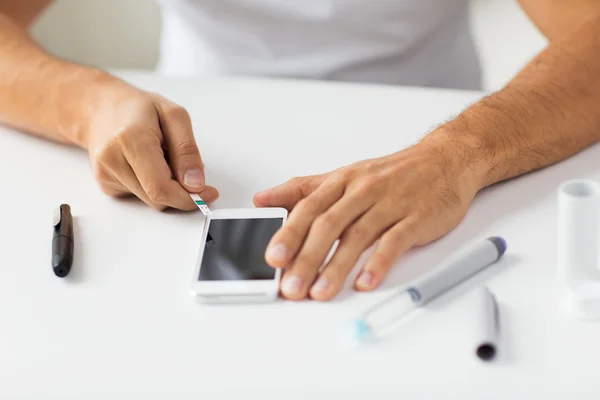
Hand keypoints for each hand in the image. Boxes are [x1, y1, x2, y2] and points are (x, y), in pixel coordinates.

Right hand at [85, 80, 217, 209]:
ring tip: (160, 156)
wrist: (101, 108)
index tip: (208, 194)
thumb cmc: (138, 108)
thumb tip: (195, 184)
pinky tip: (146, 163)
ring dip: (166, 185)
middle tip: (186, 167)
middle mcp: (112, 160)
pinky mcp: (105, 184)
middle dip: (180, 190)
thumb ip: (187, 151)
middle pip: (158, 198)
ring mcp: (105, 174)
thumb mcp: (174, 116)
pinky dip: (151, 185)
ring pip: (151, 200)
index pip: (161, 188)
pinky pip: (139, 196)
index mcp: (131, 139)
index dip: (188, 198)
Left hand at [253, 140, 479, 300]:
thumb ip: (303, 190)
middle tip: (291, 285)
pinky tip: (365, 281)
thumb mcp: (343, 175)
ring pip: (358, 236)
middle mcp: (363, 191)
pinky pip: (395, 242)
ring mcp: (390, 204)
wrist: (444, 160)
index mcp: (342, 182)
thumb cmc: (391, 174)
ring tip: (320, 291)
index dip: (289, 233)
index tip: (273, 257)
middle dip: (307, 257)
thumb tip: (263, 199)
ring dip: (337, 266)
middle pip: (329, 225)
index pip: (309, 208)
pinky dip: (379, 262)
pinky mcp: (416, 219)